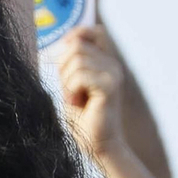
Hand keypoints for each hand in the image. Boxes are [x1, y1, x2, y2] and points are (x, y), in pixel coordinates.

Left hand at [56, 23, 128, 161]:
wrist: (97, 145)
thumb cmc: (82, 117)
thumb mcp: (71, 83)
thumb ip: (71, 63)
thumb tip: (66, 40)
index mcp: (106, 62)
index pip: (95, 32)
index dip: (76, 36)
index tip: (66, 57)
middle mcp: (113, 65)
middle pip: (76, 46)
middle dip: (63, 67)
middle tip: (69, 89)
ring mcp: (113, 74)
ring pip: (76, 59)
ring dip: (67, 81)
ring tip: (75, 98)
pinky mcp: (110, 87)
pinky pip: (80, 75)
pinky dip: (72, 89)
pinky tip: (79, 103)